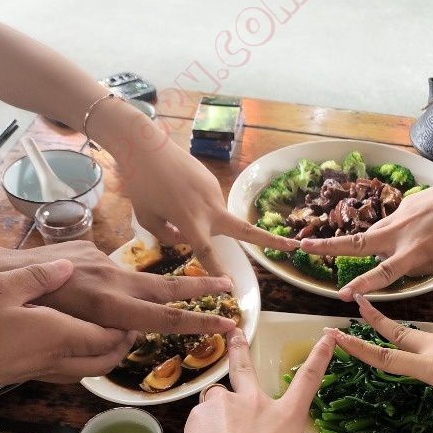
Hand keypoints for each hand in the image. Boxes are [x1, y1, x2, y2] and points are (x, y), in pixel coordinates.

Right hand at [0, 260, 133, 391]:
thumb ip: (39, 277)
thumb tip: (68, 267)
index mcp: (58, 336)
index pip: (109, 338)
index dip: (127, 328)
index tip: (137, 313)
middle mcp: (54, 358)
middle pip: (103, 361)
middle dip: (121, 345)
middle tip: (129, 324)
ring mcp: (38, 370)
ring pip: (85, 369)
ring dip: (103, 354)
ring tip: (106, 331)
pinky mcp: (23, 373)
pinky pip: (65, 372)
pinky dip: (81, 360)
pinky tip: (71, 341)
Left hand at [22, 240, 236, 335]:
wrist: (5, 271)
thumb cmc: (33, 312)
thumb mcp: (72, 332)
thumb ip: (108, 333)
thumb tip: (131, 332)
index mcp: (111, 304)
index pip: (166, 316)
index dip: (200, 322)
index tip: (228, 322)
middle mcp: (114, 280)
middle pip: (169, 287)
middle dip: (202, 288)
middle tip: (230, 286)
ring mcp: (105, 262)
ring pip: (144, 278)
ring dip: (166, 284)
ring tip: (190, 283)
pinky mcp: (93, 250)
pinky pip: (115, 272)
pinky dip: (117, 283)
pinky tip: (97, 289)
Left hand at [115, 121, 296, 274]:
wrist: (145, 145)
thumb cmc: (141, 184)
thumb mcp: (147, 218)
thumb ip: (167, 235)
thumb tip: (185, 238)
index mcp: (190, 220)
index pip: (207, 252)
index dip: (218, 271)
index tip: (231, 288)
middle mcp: (209, 208)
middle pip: (244, 229)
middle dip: (269, 241)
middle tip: (291, 247)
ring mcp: (213, 193)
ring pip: (216, 217)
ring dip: (204, 221)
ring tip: (169, 200)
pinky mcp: (212, 182)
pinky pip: (209, 203)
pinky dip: (198, 206)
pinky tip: (177, 192)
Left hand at [177, 328, 335, 432]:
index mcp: (286, 419)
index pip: (308, 381)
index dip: (319, 357)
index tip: (327, 338)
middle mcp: (254, 404)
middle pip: (245, 366)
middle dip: (240, 347)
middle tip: (234, 333)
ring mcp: (223, 406)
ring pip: (215, 399)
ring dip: (215, 411)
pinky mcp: (197, 417)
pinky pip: (198, 421)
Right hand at [301, 159, 432, 297]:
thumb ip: (420, 266)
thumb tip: (400, 265)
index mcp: (415, 252)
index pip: (381, 274)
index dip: (360, 286)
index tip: (342, 295)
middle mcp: (401, 232)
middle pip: (357, 242)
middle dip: (327, 247)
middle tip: (301, 247)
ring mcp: (402, 214)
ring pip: (373, 232)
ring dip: (357, 242)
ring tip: (338, 247)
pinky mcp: (408, 203)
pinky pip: (391, 223)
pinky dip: (391, 232)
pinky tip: (409, 232)